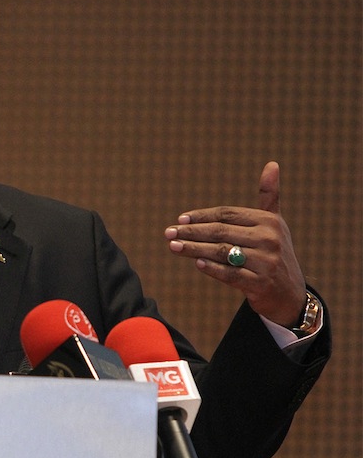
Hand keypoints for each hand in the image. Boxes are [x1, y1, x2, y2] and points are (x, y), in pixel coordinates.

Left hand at [164, 161, 306, 326]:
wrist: (290, 294)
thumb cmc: (274, 252)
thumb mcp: (274, 223)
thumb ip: (269, 196)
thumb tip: (272, 163)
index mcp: (269, 221)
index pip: (227, 214)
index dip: (201, 216)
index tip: (180, 219)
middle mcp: (269, 239)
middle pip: (221, 231)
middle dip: (191, 232)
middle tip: (168, 232)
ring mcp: (266, 262)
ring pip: (222, 252)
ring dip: (194, 249)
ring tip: (173, 246)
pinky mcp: (260, 283)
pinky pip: (230, 274)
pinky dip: (212, 268)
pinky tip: (196, 263)